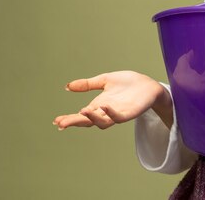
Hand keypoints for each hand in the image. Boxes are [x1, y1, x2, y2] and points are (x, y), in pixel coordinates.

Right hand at [53, 70, 172, 130]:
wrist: (148, 84)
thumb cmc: (128, 83)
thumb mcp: (105, 80)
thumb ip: (87, 85)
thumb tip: (67, 86)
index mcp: (98, 105)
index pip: (81, 115)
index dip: (69, 119)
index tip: (56, 121)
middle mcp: (106, 112)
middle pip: (88, 121)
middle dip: (75, 122)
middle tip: (62, 123)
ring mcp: (117, 114)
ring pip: (102, 122)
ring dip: (92, 118)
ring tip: (82, 111)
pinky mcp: (129, 113)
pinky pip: (119, 117)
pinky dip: (111, 113)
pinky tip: (104, 106)